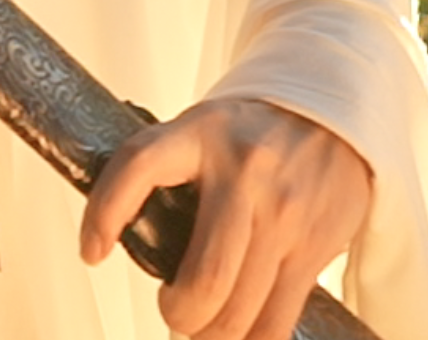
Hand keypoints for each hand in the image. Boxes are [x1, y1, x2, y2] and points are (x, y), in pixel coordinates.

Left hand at [79, 97, 373, 339]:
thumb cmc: (255, 132)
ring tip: (208, 325)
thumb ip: (173, 172)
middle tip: (177, 310)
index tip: (91, 252)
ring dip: (212, 334)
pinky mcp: (313, 245)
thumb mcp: (206, 130)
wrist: (335, 110)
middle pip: (202, 280)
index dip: (104, 214)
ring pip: (238, 312)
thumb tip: (134, 243)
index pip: (138, 165)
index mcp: (201, 134)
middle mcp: (244, 173)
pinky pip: (275, 322)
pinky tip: (242, 333)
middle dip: (179, 314)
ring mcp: (283, 212)